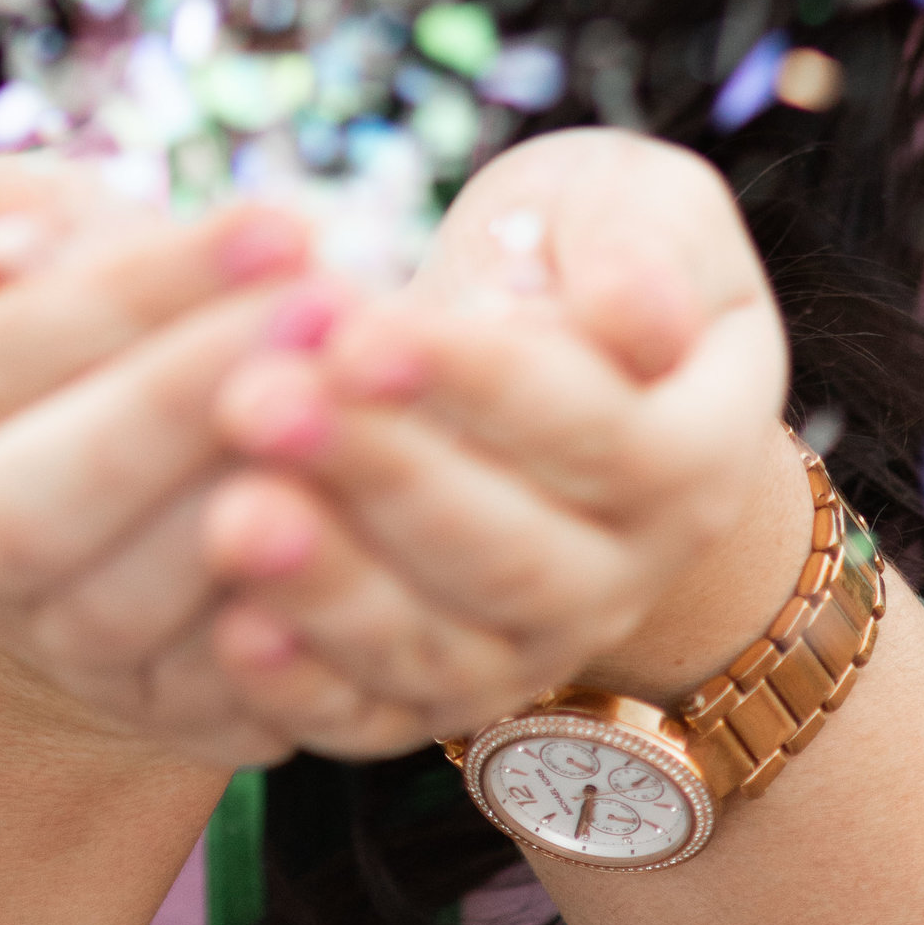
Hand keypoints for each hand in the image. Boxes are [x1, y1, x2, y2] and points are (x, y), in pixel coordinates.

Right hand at [0, 158, 326, 770]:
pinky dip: (295, 622)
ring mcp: (42, 646)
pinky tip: (372, 523)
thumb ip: (8, 214)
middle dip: (182, 402)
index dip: (134, 292)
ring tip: (361, 397)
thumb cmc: (69, 314)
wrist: (95, 482)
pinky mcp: (155, 714)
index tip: (281, 223)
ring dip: (249, 509)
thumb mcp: (19, 241)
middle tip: (328, 307)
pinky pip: (220, 697)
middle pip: (36, 504)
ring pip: (123, 611)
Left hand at [198, 128, 800, 763]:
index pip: (600, 432)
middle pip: (509, 552)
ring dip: (329, 588)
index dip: (483, 385)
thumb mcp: (629, 209)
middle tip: (257, 402)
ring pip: (438, 646)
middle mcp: (625, 573)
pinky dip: (304, 688)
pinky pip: (374, 715)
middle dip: (379, 476)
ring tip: (231, 515)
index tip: (364, 331)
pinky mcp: (438, 693)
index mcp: (694, 449)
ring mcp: (531, 646)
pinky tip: (229, 633)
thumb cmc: (576, 253)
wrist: (548, 380)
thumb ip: (641, 245)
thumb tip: (631, 304)